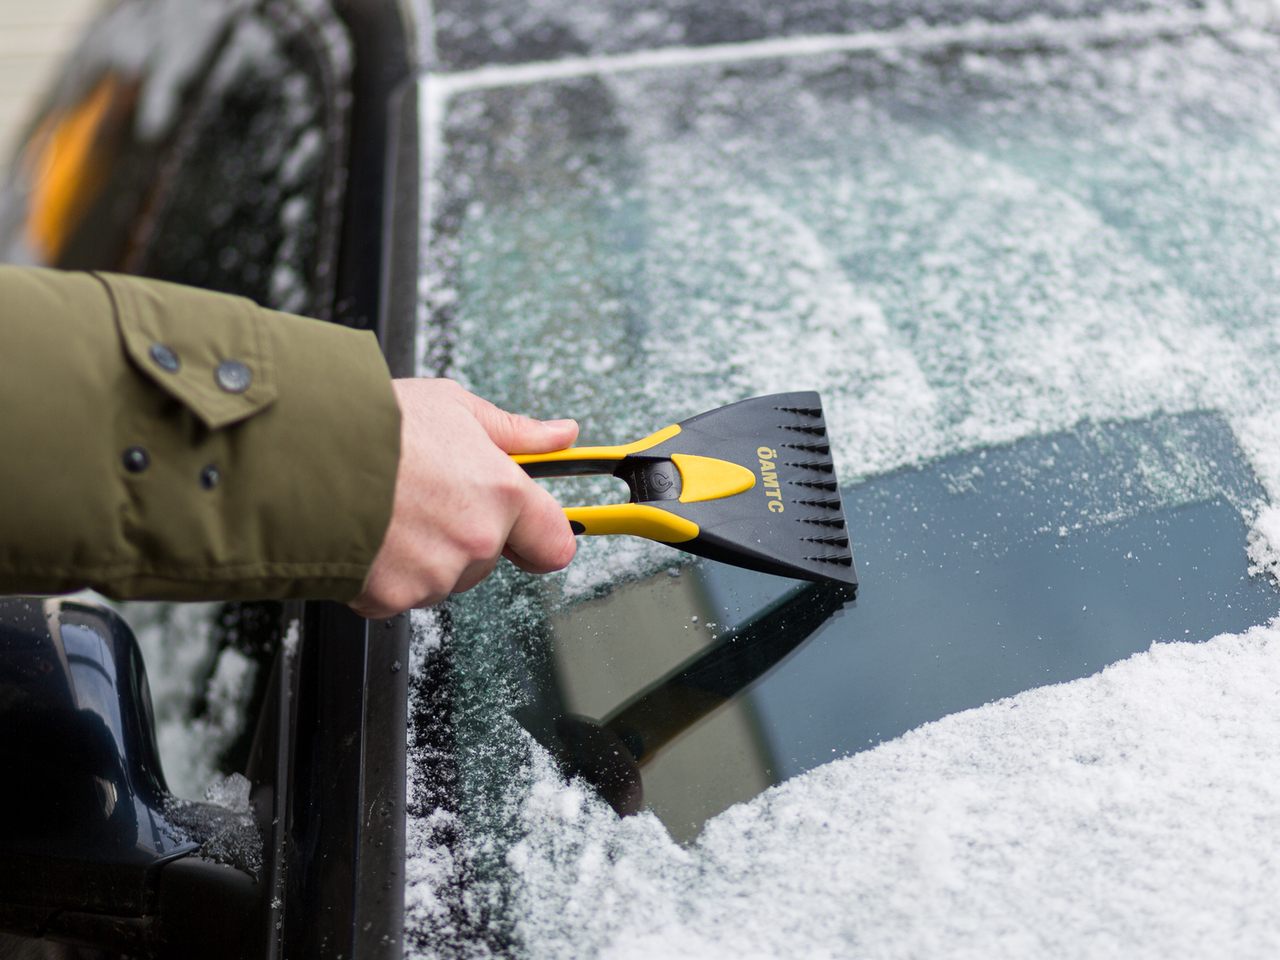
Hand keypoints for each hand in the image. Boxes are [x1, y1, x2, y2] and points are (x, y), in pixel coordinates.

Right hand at [350, 378, 577, 618]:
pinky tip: (370, 532)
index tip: (531, 530)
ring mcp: (434, 575)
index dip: (542, 536)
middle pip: (489, 557)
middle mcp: (476, 541)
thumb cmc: (373, 422)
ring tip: (391, 508)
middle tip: (427, 495)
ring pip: (444, 576)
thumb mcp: (454, 407)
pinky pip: (400, 593)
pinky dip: (384, 572)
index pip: (555, 544)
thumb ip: (515, 432)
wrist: (297, 450)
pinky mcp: (391, 598)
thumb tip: (561, 435)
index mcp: (503, 494)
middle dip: (466, 534)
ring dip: (424, 554)